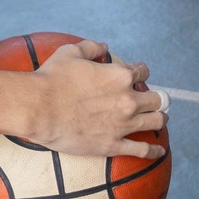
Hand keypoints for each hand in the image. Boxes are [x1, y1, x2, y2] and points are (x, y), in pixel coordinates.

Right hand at [27, 40, 167, 159]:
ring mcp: (123, 124)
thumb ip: (90, 47)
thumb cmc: (52, 79)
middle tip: (152, 100)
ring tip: (160, 119)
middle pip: (156, 98)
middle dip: (155, 97)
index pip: (143, 71)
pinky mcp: (113, 145)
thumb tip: (103, 47)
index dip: (141, 72)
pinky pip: (142, 150)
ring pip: (156, 122)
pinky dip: (154, 151)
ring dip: (160, 119)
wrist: (38, 109)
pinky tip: (159, 151)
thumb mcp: (70, 52)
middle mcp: (127, 100)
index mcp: (120, 76)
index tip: (137, 76)